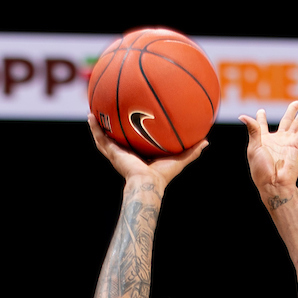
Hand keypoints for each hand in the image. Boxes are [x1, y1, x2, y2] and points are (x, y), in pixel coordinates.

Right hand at [87, 114, 206, 190]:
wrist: (147, 184)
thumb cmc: (163, 176)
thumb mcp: (180, 159)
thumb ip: (192, 151)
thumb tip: (207, 141)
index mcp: (141, 156)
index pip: (136, 143)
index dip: (135, 133)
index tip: (135, 122)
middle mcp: (127, 154)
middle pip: (119, 139)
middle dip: (115, 128)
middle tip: (111, 113)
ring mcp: (117, 154)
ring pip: (105, 138)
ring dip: (99, 127)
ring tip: (93, 113)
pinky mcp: (112, 153)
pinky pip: (100, 139)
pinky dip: (94, 128)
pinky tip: (90, 115)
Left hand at [239, 99, 297, 200]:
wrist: (274, 184)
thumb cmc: (261, 170)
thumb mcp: (254, 148)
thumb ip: (253, 130)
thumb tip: (242, 116)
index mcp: (263, 140)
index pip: (261, 126)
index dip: (260, 119)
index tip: (260, 112)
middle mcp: (277, 140)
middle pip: (286, 120)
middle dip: (292, 111)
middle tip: (297, 103)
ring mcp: (288, 142)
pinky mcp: (296, 145)